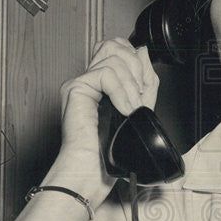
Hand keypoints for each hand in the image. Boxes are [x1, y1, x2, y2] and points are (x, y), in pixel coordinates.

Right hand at [46, 39, 159, 202]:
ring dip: (132, 83)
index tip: (145, 88)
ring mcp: (80, 83)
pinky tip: (124, 109)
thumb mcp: (138, 110)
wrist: (91, 175)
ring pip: (112, 56)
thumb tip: (142, 51)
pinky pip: (105, 73)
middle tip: (140, 96)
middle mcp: (89, 81)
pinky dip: (122, 91)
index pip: (118, 50)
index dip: (137, 60)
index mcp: (102, 86)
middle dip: (136, 67)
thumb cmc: (108, 155)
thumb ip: (143, 82)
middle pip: (113, 45)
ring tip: (132, 108)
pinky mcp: (75, 89)